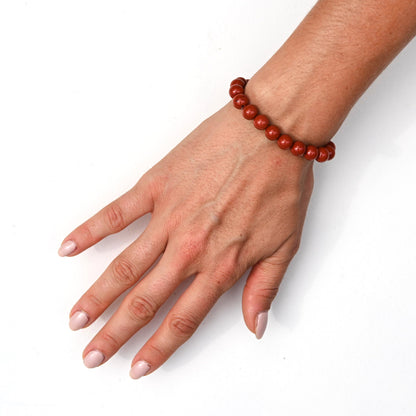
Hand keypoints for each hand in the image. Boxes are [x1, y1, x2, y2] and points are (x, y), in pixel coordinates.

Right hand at [59, 100, 313, 378]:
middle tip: (93, 354)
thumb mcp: (285, 244)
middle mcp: (190, 247)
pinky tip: (70, 247)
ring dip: (98, 295)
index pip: (183, 319)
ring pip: (126, 266)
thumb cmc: (282, 184)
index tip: (139, 365)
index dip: (159, 348)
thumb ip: (265, 288)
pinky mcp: (157, 186)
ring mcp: (169, 216)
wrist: (272, 132)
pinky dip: (91, 231)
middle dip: (116, 333)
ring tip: (77, 317)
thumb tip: (254, 326)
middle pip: (145, 300)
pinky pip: (117, 213)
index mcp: (221, 264)